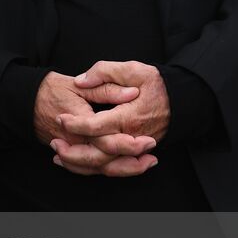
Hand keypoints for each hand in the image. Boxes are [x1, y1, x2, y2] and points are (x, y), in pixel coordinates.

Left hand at [52, 62, 169, 177]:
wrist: (183, 101)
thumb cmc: (157, 84)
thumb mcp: (134, 69)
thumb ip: (105, 72)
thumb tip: (81, 81)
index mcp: (128, 117)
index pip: (97, 127)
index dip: (76, 124)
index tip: (60, 117)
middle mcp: (131, 137)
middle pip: (99, 155)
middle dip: (74, 153)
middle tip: (54, 143)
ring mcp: (134, 148)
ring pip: (105, 165)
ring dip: (80, 164)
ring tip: (58, 156)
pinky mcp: (134, 152)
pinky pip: (113, 167)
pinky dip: (93, 168)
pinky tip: (75, 162)